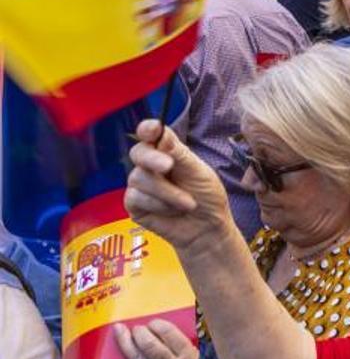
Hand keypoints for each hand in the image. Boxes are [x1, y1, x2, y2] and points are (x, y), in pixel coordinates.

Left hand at [115, 319, 198, 358]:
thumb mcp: (195, 355)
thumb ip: (178, 341)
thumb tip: (156, 326)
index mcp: (188, 356)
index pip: (169, 333)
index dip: (157, 324)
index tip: (153, 322)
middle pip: (149, 345)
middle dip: (138, 333)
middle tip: (136, 328)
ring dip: (125, 343)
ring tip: (120, 333)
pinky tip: (119, 354)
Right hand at [125, 120, 232, 254]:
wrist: (207, 230)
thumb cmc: (207, 198)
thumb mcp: (199, 173)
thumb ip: (179, 154)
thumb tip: (161, 132)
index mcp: (168, 153)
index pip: (152, 135)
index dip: (148, 129)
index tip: (152, 128)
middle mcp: (151, 165)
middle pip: (139, 152)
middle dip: (153, 159)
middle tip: (169, 166)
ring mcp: (141, 184)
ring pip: (138, 178)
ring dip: (167, 192)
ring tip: (188, 203)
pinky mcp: (134, 203)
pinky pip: (136, 198)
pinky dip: (158, 205)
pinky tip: (172, 212)